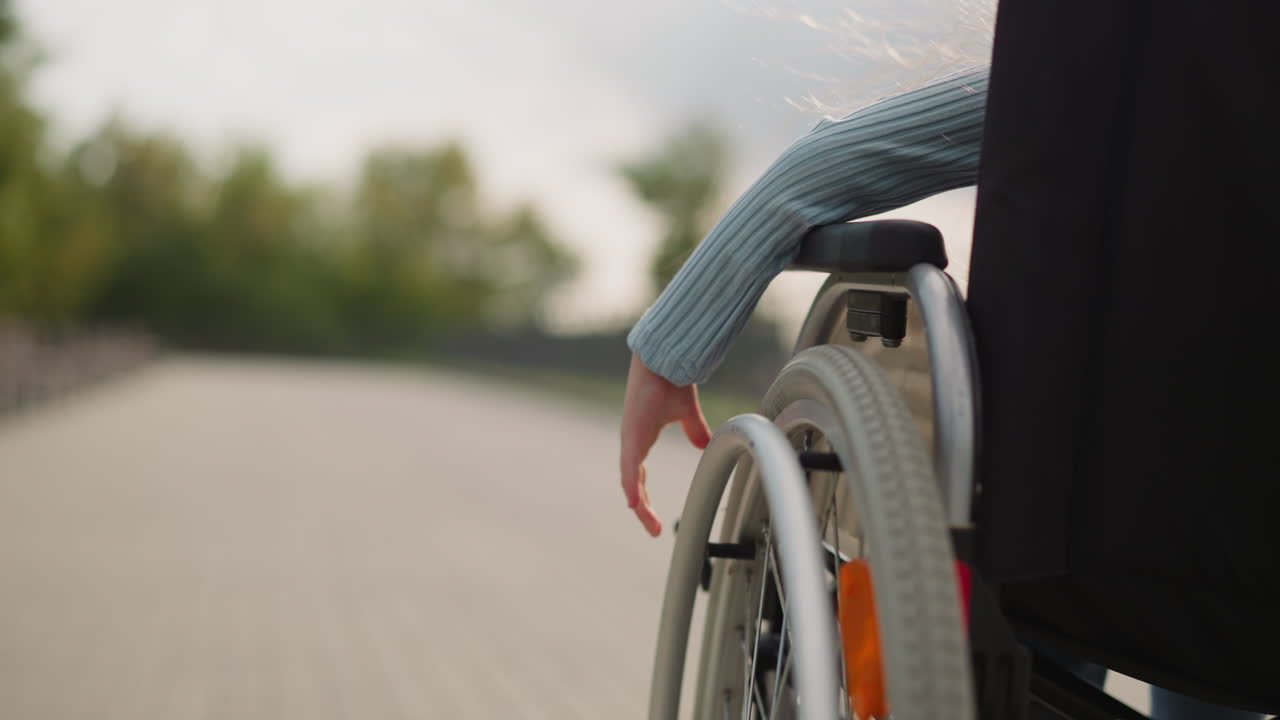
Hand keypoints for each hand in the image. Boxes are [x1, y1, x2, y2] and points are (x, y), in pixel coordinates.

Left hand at [620, 352, 712, 536]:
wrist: (664, 360)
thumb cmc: (670, 380)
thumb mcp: (686, 413)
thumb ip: (694, 430)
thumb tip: (704, 445)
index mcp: (641, 439)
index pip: (637, 475)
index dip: (644, 497)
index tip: (652, 518)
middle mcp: (632, 442)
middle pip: (632, 483)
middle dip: (643, 508)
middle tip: (653, 529)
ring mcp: (630, 439)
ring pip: (629, 479)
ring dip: (639, 503)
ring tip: (648, 523)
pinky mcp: (633, 434)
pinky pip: (630, 466)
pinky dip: (631, 486)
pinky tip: (634, 503)